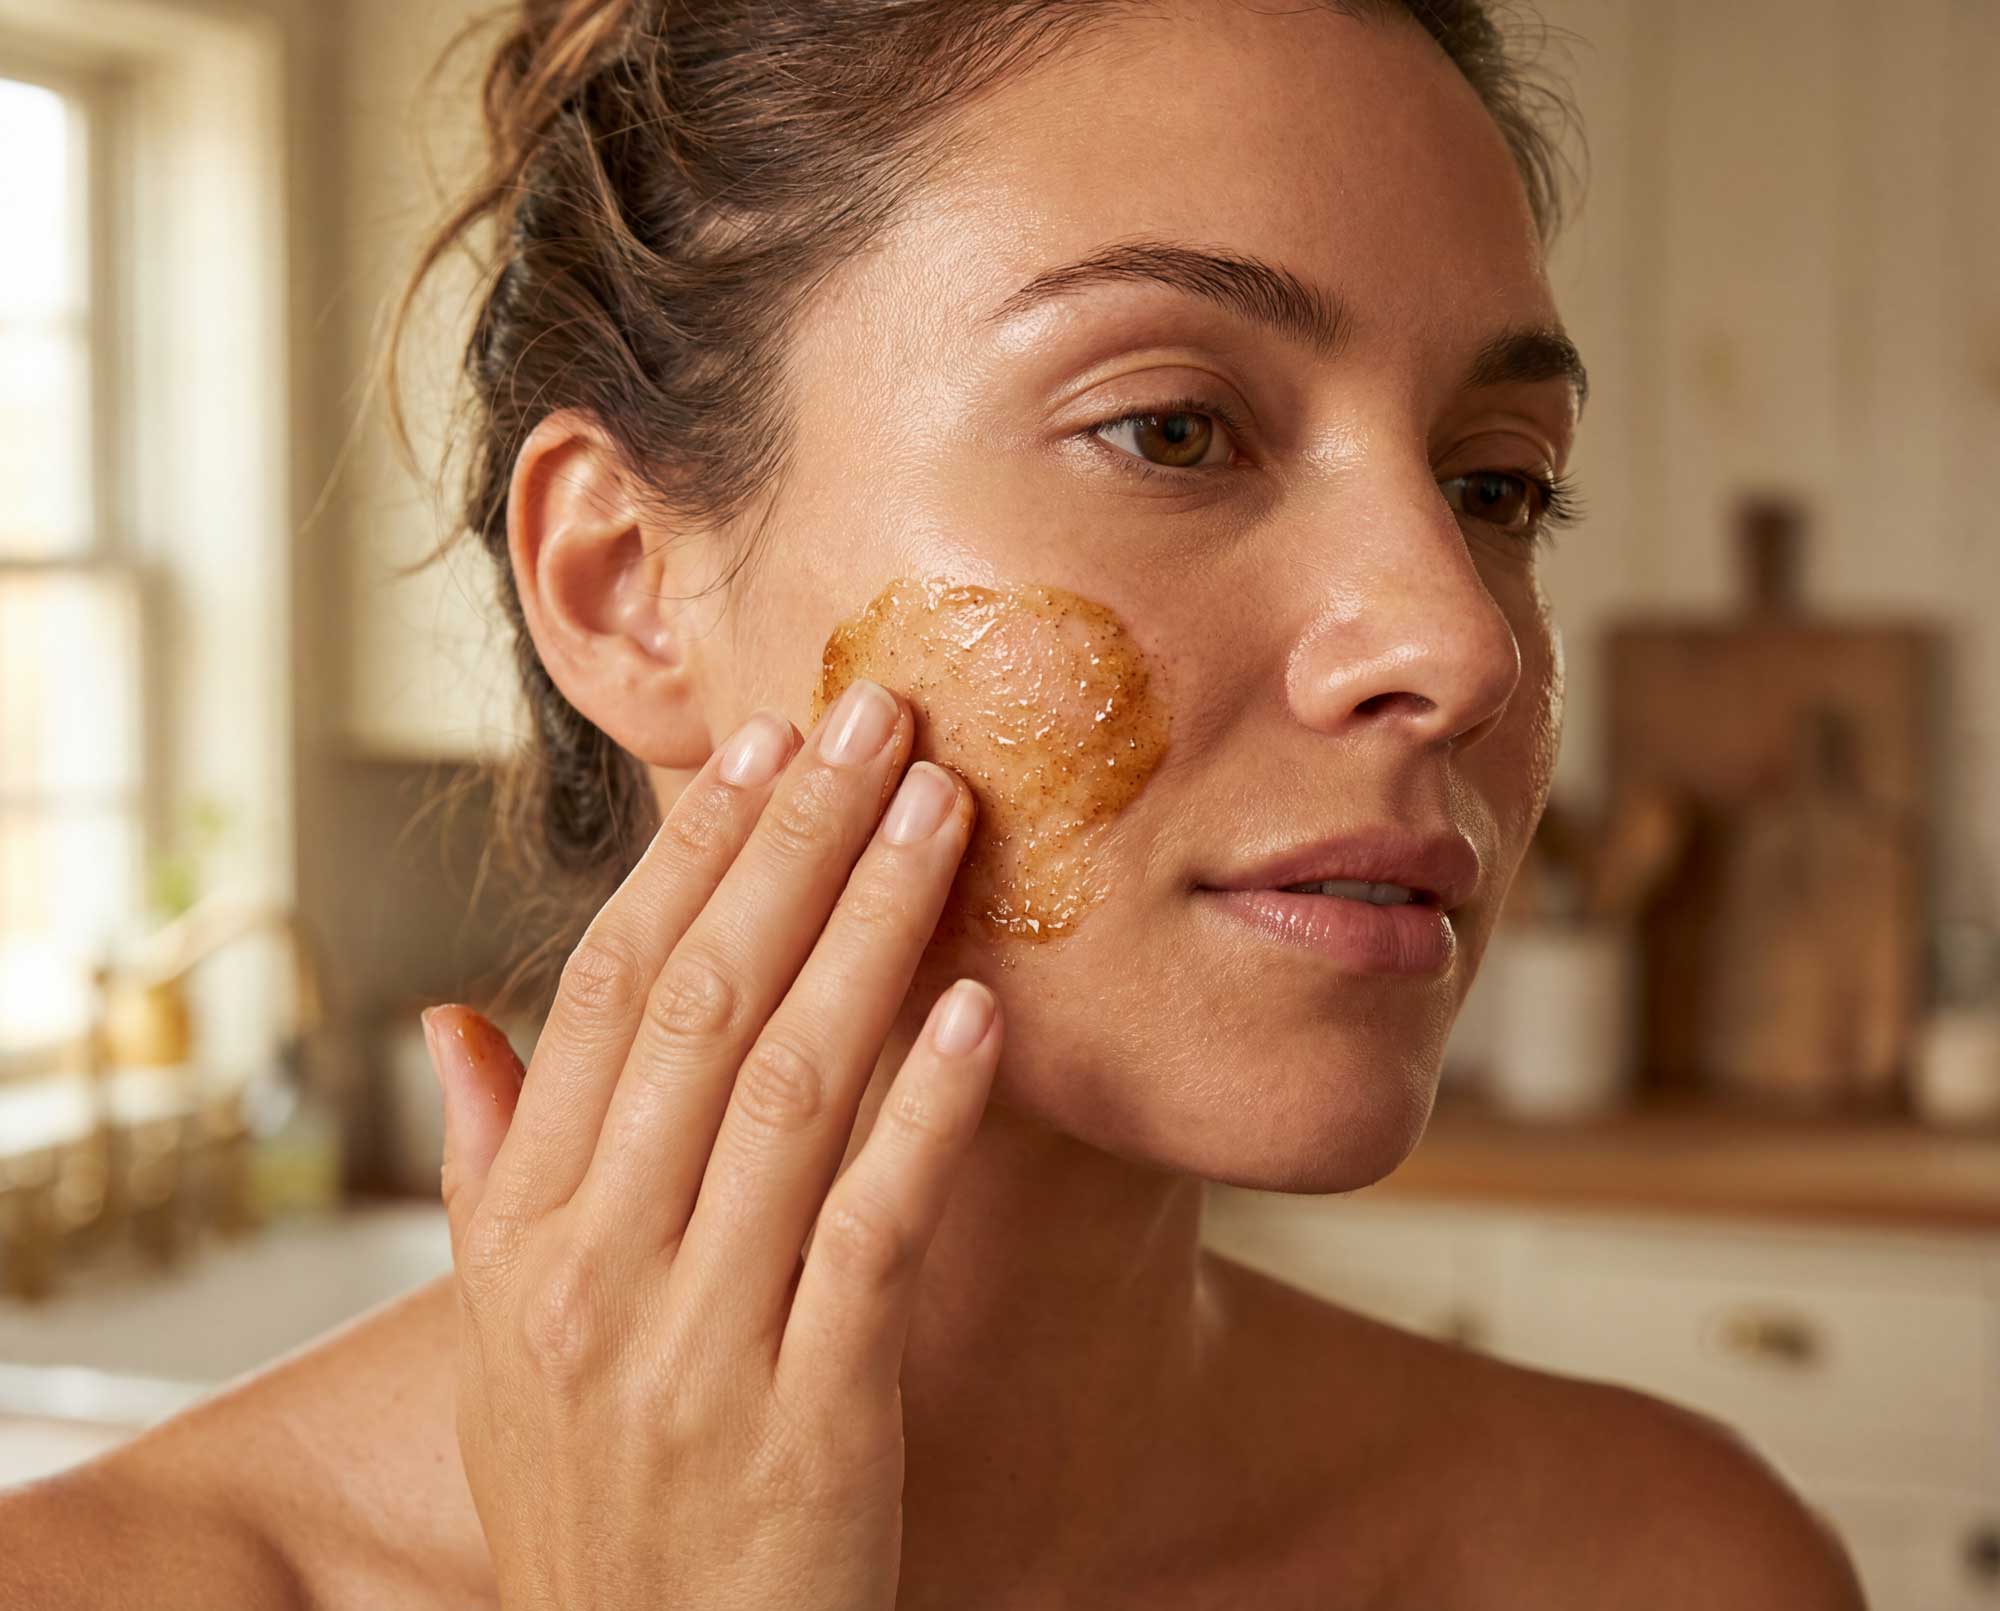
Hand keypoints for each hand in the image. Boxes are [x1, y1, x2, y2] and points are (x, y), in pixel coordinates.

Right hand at [421, 678, 1000, 1609]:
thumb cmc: (596, 1491)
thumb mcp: (506, 1339)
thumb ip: (490, 1170)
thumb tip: (454, 1025)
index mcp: (526, 1233)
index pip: (604, 996)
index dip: (688, 861)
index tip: (759, 752)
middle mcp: (596, 1267)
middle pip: (702, 1002)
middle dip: (795, 846)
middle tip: (874, 717)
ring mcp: (698, 1338)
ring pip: (790, 1083)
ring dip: (870, 930)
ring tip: (940, 810)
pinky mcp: (809, 1410)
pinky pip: (872, 1226)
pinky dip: (925, 1108)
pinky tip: (976, 1007)